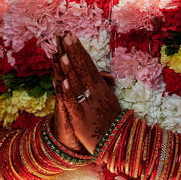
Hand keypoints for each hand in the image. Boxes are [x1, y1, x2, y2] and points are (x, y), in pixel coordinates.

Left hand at [53, 33, 120, 153]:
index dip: (78, 50)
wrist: (119, 145)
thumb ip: (105, 88)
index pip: (88, 65)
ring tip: (62, 52)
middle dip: (72, 51)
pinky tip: (62, 82)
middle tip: (64, 34)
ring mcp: (88, 106)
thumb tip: (107, 76)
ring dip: (69, 68)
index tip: (70, 35)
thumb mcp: (111, 102)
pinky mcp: (81, 120)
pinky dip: (68, 93)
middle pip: (82, 69)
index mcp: (101, 88)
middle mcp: (95, 94)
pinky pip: (74, 105)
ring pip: (77, 84)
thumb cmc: (114, 124)